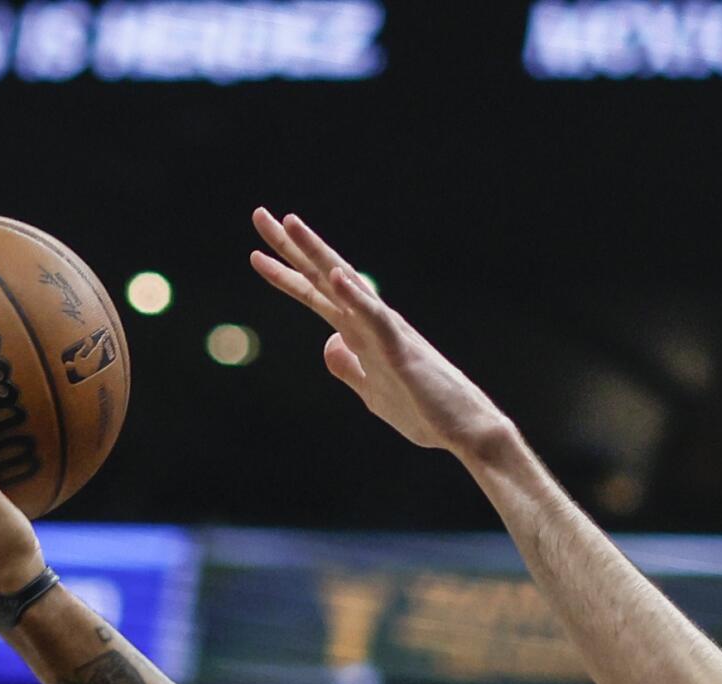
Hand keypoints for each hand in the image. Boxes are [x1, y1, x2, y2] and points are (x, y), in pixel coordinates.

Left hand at [249, 210, 517, 462]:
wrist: (466, 431)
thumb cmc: (426, 413)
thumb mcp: (372, 395)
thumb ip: (350, 370)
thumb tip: (329, 345)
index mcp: (363, 336)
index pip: (318, 298)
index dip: (286, 277)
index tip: (256, 256)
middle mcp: (372, 324)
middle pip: (325, 279)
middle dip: (290, 248)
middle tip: (260, 215)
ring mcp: (387, 333)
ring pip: (347, 286)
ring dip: (319, 253)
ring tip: (291, 224)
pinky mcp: (402, 350)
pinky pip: (375, 318)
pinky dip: (355, 296)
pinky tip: (335, 276)